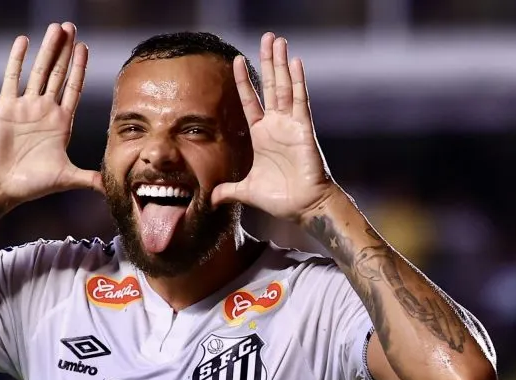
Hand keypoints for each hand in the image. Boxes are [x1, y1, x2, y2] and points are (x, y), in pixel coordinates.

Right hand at [0, 22, 101, 203]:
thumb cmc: (31, 184)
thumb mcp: (66, 178)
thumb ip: (89, 179)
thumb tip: (113, 189)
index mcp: (61, 123)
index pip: (74, 88)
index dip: (80, 68)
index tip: (85, 47)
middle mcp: (45, 110)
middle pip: (58, 73)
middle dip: (66, 50)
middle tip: (71, 27)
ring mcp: (25, 107)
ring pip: (39, 71)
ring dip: (47, 49)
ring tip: (55, 28)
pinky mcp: (5, 107)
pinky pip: (12, 78)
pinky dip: (17, 59)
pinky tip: (24, 41)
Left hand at [211, 33, 337, 222]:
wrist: (304, 207)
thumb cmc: (281, 198)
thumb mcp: (247, 191)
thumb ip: (228, 191)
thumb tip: (210, 200)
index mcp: (262, 135)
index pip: (250, 101)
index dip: (244, 81)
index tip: (237, 59)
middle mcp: (276, 125)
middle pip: (270, 86)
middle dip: (267, 61)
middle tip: (267, 37)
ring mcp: (291, 124)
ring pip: (284, 86)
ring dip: (280, 63)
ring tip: (278, 40)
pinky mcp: (304, 129)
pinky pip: (300, 100)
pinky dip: (298, 81)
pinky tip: (295, 62)